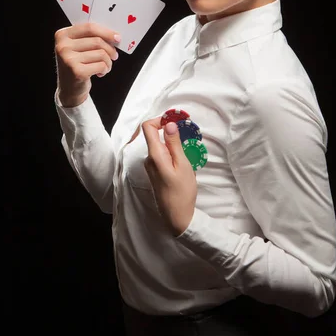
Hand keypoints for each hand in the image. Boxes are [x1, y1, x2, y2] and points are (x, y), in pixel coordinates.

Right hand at [54, 22, 119, 106]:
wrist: (69, 89)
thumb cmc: (77, 65)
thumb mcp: (78, 48)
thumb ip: (90, 38)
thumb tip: (114, 36)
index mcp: (62, 35)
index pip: (89, 27)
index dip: (106, 32)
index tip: (117, 38)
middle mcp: (63, 46)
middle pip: (97, 41)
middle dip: (110, 49)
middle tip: (114, 56)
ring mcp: (68, 59)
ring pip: (101, 53)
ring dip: (108, 61)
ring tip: (105, 66)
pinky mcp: (76, 71)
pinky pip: (101, 65)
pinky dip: (105, 69)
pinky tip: (100, 72)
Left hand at [142, 116, 196, 236]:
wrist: (177, 216)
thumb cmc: (182, 191)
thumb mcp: (182, 165)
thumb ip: (174, 144)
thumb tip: (169, 125)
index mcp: (154, 155)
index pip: (147, 127)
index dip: (160, 120)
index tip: (175, 121)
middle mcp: (149, 158)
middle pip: (153, 135)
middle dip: (168, 129)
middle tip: (186, 131)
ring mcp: (151, 166)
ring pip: (158, 145)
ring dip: (171, 141)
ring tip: (188, 146)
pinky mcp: (155, 172)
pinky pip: (160, 154)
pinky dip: (170, 150)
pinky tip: (183, 157)